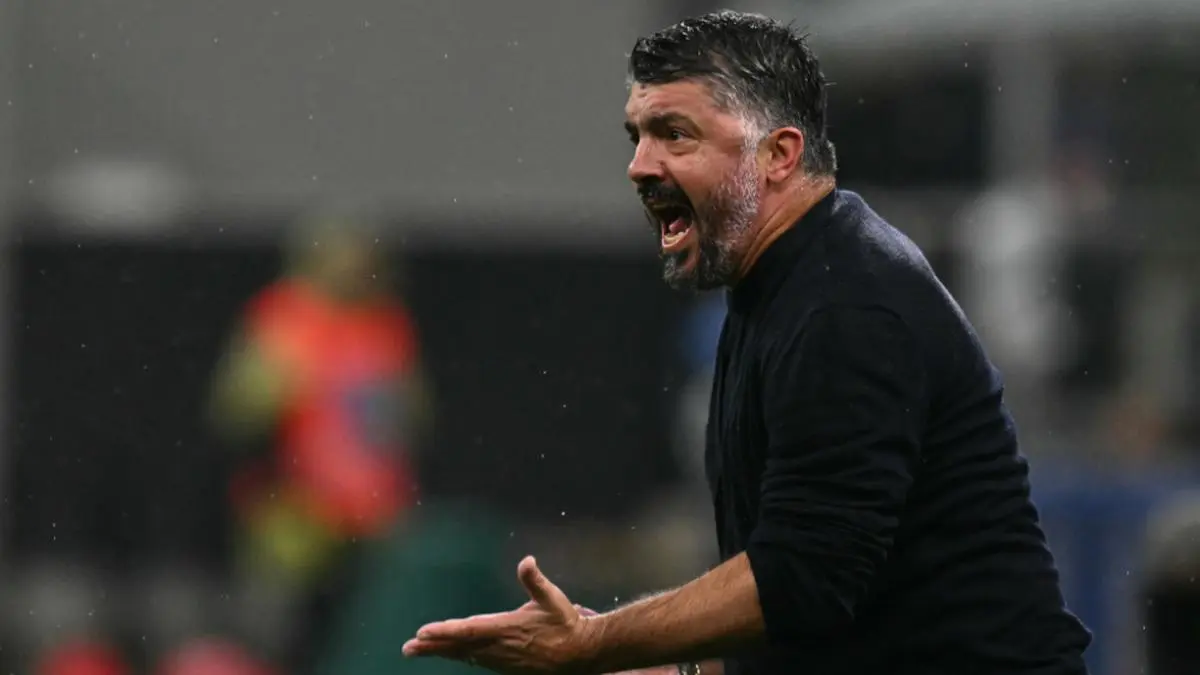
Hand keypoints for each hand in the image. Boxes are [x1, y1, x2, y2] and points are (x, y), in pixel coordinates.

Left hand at [403, 556, 596, 673]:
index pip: (469, 630)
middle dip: (432, 647)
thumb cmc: (566, 624)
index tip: (423, 632)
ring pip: (464, 655)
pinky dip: (457, 655)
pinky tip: (447, 652)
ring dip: (440, 651)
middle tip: (407, 648)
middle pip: (459, 647)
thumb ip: (535, 581)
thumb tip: (526, 560)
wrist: (580, 655)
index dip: (445, 631)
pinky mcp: (505, 666)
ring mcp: (501, 660)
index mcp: (507, 629)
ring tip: (416, 649)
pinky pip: (474, 660)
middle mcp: (499, 647)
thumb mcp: (553, 599)